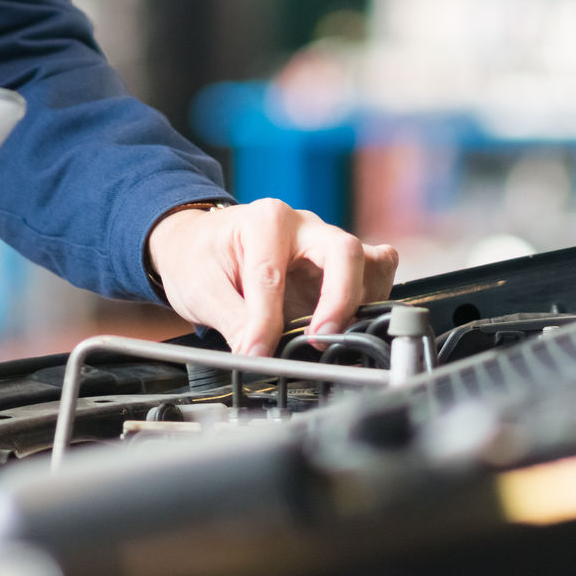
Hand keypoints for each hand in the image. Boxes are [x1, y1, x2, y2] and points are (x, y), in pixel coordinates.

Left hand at [145, 199, 398, 356]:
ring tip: (336, 337)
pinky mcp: (340, 265)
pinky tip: (353, 321)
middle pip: (344, 252)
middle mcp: (304, 225)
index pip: (272, 274)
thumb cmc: (199, 258)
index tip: (258, 354)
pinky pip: (376, 271)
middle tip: (320, 341)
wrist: (198, 244)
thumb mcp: (201, 288)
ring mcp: (326, 244)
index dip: (266, 323)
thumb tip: (258, 355)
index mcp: (265, 221)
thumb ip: (232, 321)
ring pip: (369, 263)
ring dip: (360, 303)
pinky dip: (374, 297)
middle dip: (339, 299)